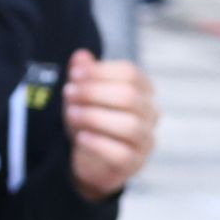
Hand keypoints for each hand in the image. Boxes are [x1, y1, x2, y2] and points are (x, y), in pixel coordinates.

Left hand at [66, 50, 156, 199]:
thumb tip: (80, 56)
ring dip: (95, 117)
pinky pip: (122, 154)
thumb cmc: (91, 121)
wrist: (91, 160)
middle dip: (95, 93)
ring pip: (130, 126)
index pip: (130, 73)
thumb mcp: (83, 95)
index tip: (74, 74)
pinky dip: (98, 144)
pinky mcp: (135, 163)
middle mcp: (151, 114)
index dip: (100, 71)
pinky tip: (80, 137)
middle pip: (130, 97)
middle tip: (68, 93)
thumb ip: (83, 75)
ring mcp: (146, 140)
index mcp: (143, 91)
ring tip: (70, 114)